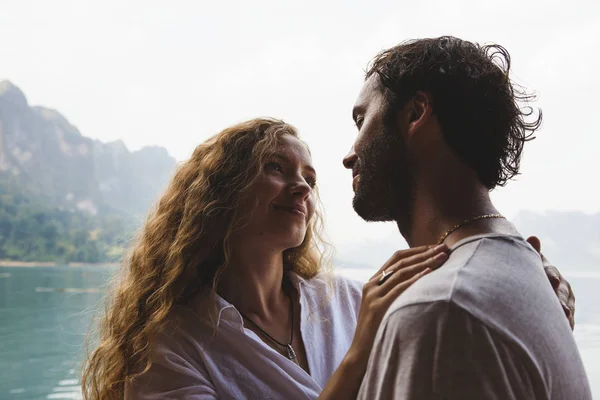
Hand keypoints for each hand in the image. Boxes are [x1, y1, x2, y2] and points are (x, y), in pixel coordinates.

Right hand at [347, 244, 448, 367]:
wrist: (360, 354)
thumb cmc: (377, 332)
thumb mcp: (382, 307)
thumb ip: (393, 293)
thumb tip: (418, 283)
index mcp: (372, 282)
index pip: (395, 258)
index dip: (416, 250)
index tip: (434, 247)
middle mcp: (371, 285)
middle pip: (401, 262)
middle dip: (424, 253)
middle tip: (444, 248)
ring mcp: (373, 296)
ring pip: (402, 272)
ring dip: (425, 263)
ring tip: (442, 257)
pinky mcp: (378, 307)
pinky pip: (400, 289)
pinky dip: (415, 279)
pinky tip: (429, 273)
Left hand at [526, 236, 575, 329]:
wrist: (531, 284)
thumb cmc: (525, 270)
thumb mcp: (526, 262)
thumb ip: (530, 252)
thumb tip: (534, 237)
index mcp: (548, 270)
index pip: (550, 272)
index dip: (551, 276)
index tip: (553, 281)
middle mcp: (560, 284)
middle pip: (561, 292)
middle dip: (561, 300)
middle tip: (562, 308)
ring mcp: (565, 298)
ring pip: (567, 307)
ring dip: (566, 315)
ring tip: (565, 320)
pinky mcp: (566, 312)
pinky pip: (567, 319)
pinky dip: (566, 325)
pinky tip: (564, 331)